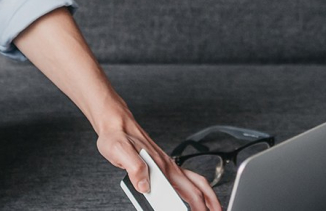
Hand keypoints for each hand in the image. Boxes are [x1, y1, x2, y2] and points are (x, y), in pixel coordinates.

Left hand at [98, 118, 221, 210]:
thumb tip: (145, 186)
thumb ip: (134, 168)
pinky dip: (192, 190)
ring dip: (205, 196)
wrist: (115, 123)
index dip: (196, 206)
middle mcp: (167, 166)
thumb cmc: (116, 135)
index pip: (187, 190)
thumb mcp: (120, 151)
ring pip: (193, 182)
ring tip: (210, 209)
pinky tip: (188, 196)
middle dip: (210, 203)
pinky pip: (183, 178)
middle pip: (197, 187)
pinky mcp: (161, 165)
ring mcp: (166, 165)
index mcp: (162, 166)